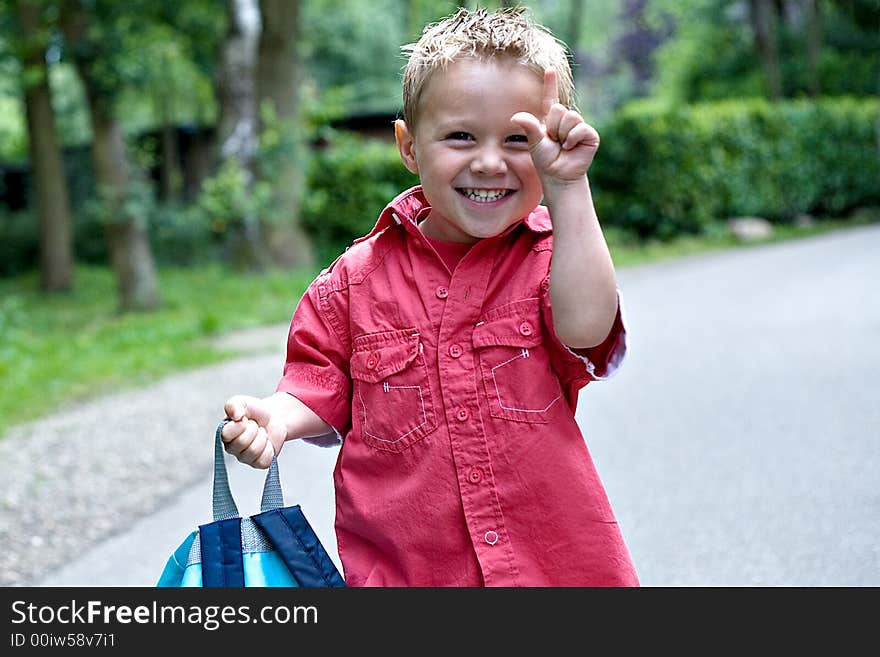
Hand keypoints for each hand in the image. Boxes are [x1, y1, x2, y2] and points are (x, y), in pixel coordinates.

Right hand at [221, 395, 285, 468]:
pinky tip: (267, 443)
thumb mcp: (242, 402)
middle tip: (256, 425)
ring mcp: (245, 457)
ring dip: (262, 437)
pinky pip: (264, 460)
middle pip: (242, 442)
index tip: (245, 418)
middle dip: (254, 429)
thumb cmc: (255, 411)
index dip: (241, 424)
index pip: (227, 434)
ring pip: (254, 451)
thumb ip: (234, 405)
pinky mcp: (259, 463)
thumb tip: (236, 416)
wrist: (274, 417)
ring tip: (261, 432)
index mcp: (224, 434)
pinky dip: (270, 449)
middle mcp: (232, 448)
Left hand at [510, 68, 599, 185]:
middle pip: (559, 109)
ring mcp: (578, 127)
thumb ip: (529, 126)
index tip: (550, 69)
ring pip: (570, 117)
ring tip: (563, 145)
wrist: (559, 176)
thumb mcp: (535, 142)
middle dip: (553, 127)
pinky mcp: (589, 134)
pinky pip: (580, 128)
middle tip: (554, 141)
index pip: (551, 98)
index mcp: (551, 120)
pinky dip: (573, 138)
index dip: (551, 84)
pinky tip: (571, 147)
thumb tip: (515, 116)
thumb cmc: (546, 160)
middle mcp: (566, 120)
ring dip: (562, 134)